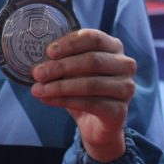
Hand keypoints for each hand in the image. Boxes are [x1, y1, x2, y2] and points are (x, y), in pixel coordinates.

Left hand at [30, 29, 136, 162]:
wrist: (96, 125)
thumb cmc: (83, 90)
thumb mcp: (72, 71)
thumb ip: (62, 62)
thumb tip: (39, 64)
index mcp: (114, 47)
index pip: (94, 38)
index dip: (71, 43)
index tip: (49, 52)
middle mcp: (125, 65)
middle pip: (92, 60)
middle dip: (61, 66)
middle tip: (37, 73)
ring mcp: (126, 88)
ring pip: (91, 84)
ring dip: (60, 86)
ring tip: (38, 89)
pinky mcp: (120, 110)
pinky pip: (90, 103)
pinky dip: (65, 101)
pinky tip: (48, 100)